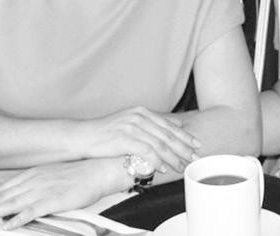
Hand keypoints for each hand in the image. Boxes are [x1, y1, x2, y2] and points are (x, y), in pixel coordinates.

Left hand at [0, 158, 125, 228]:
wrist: (102, 169)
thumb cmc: (81, 172)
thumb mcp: (52, 172)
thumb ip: (34, 180)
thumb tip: (17, 187)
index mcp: (34, 173)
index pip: (3, 187)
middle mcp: (35, 180)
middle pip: (3, 196)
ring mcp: (43, 190)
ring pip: (12, 204)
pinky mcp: (54, 200)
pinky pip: (32, 212)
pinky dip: (18, 219)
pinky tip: (7, 225)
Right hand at [77, 107, 199, 173]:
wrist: (82, 136)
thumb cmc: (106, 133)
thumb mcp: (131, 122)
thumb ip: (152, 124)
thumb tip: (177, 124)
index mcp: (143, 112)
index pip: (170, 125)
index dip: (185, 136)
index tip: (197, 145)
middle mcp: (139, 116)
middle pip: (168, 135)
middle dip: (184, 148)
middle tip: (195, 158)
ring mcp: (132, 126)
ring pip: (160, 144)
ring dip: (173, 157)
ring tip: (181, 167)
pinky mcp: (124, 138)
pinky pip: (146, 151)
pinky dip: (157, 161)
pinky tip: (162, 168)